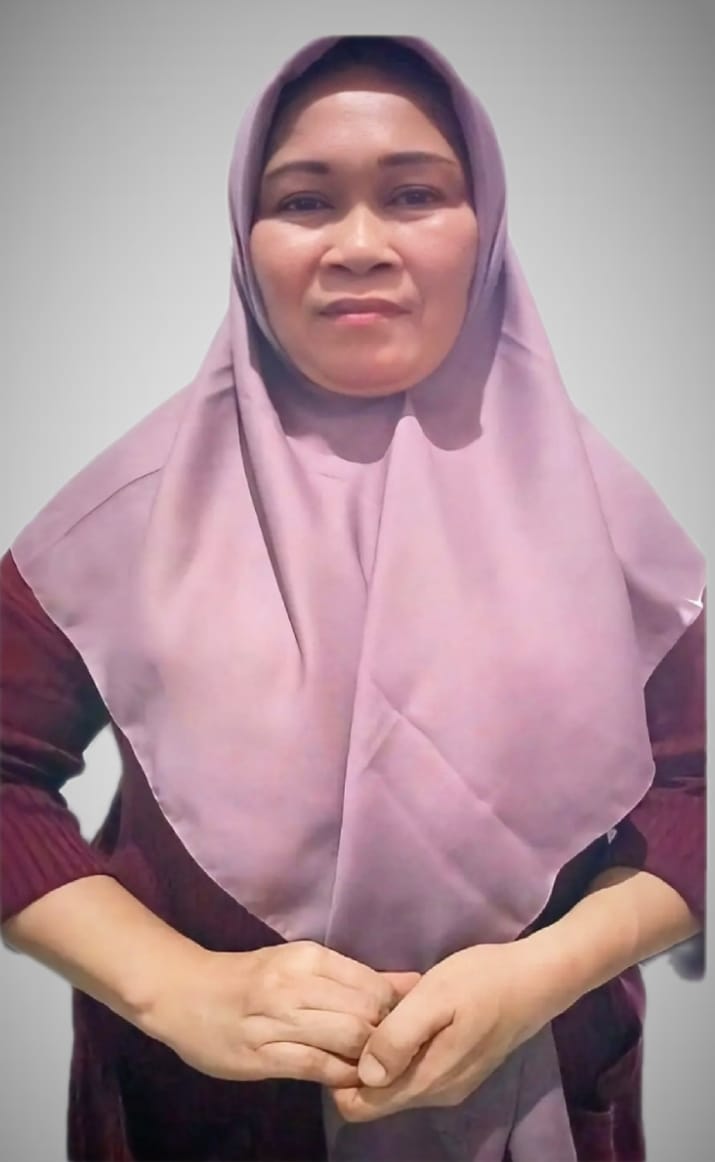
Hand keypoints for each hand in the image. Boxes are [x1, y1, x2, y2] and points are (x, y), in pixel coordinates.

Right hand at [146, 939, 419, 1086]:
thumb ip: (356, 976)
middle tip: (390, 1051)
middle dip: (386, 1037)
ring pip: (346, 1039)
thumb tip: (416, 982)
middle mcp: (295, 984)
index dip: (396, 1010)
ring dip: (367, 1058)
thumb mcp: (302, 965)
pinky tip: (347, 1078)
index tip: (398, 1024)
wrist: (184, 993)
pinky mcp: (262, 1056)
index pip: (374, 984)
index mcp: (308, 957)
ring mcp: (277, 1020)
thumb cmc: (250, 978)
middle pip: (366, 1013)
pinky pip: (317, 1067)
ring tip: (371, 1066)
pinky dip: (341, 1076)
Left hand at [330, 941, 548, 1121]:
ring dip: (383, 1042)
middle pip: (374, 1091)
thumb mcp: (435, 997)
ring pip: (394, 1074)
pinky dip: (403, 1037)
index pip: (358, 1105)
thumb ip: (398, 1037)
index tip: (342, 1031)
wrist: (538, 978)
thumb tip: (365, 1073)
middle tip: (365, 1009)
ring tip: (388, 1001)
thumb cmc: (483, 982)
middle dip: (360, 1053)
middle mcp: (434, 1093)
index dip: (339, 1072)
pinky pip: (415, 1062)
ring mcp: (448, 1081)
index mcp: (426, 1081)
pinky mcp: (458, 1066)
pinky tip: (408, 1003)